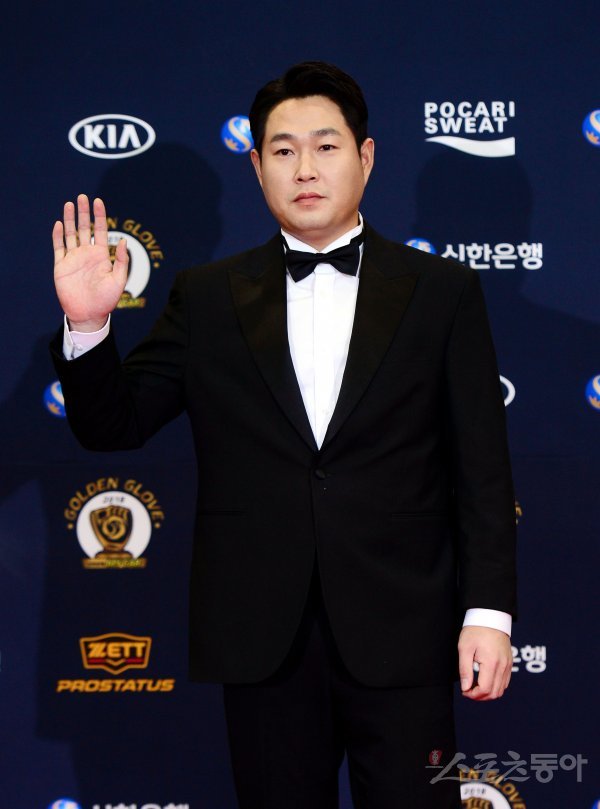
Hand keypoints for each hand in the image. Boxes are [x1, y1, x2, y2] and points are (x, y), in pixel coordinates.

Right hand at [52, 194, 128, 330]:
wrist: (89, 314)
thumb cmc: (106, 300)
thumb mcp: (118, 280)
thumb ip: (121, 260)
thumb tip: (122, 241)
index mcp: (101, 256)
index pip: (100, 230)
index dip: (99, 216)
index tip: (98, 201)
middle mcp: (87, 254)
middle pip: (84, 228)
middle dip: (83, 212)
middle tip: (82, 197)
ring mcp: (73, 258)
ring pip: (71, 234)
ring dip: (70, 219)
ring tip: (69, 204)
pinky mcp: (61, 266)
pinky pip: (59, 247)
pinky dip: (58, 236)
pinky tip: (59, 224)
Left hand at [458, 625, 511, 700]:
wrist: (490, 617)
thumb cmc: (475, 630)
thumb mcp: (464, 648)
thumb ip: (465, 669)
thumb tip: (465, 687)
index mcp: (491, 662)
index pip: (485, 689)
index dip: (473, 695)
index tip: (464, 691)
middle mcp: (503, 666)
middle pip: (494, 693)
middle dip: (480, 697)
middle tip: (468, 691)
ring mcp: (508, 665)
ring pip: (501, 690)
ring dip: (488, 693)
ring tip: (475, 686)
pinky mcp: (509, 663)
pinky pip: (505, 682)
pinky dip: (495, 686)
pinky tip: (484, 681)